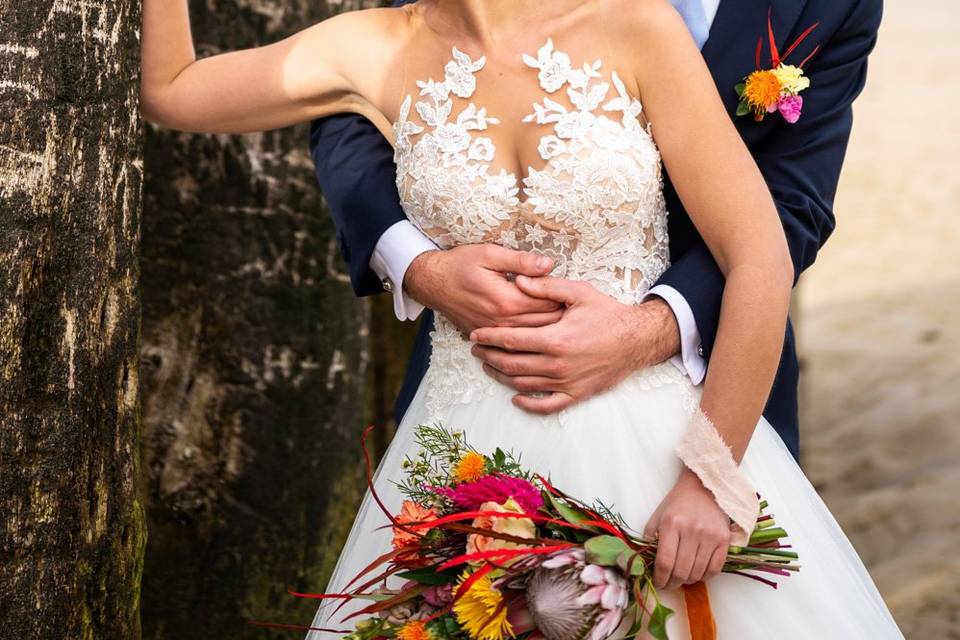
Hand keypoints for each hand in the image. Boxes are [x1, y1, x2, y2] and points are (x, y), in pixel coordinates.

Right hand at [403, 246, 562, 333]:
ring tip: (566, 322)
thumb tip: (549, 265)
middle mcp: (502, 322)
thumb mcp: (490, 254)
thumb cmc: (460, 264)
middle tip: (578, 310)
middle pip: (545, 325)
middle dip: (563, 318)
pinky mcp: (488, 337)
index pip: (549, 304)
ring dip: (550, 330)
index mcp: (507, 300)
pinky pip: (516, 344)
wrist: (432, 283)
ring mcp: (495, 332)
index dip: (565, 299)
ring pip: (533, 337)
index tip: (577, 294)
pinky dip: (532, 339)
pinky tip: (542, 333)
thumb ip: (521, 260)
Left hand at [468, 276, 679, 412]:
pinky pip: (547, 406)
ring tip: (488, 366)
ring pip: (523, 384)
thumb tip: (517, 281)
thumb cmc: (608, 314)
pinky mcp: (576, 394)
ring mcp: (566, 382)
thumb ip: (546, 287)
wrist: (637, 339)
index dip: (488, 337)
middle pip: (511, 364)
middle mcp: (557, 364)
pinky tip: (516, 398)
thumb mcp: (579, 293)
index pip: (510, 340)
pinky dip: (528, 404)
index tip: (474, 334)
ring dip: (501, 377)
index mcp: (555, 339)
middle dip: (488, 356)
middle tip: (475, 349)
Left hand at [643, 468, 730, 589]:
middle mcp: (691, 530)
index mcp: (670, 524)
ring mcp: (710, 535)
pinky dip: (705, 577)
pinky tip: (697, 574)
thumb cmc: (676, 504)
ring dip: (688, 581)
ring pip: (697, 573)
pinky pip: (715, 569)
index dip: (660, 578)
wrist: (703, 488)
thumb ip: (649, 540)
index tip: (658, 583)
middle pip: (681, 571)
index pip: (665, 562)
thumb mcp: (657, 517)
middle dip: (672, 583)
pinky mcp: (724, 539)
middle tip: (669, 584)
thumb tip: (646, 565)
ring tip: (682, 578)